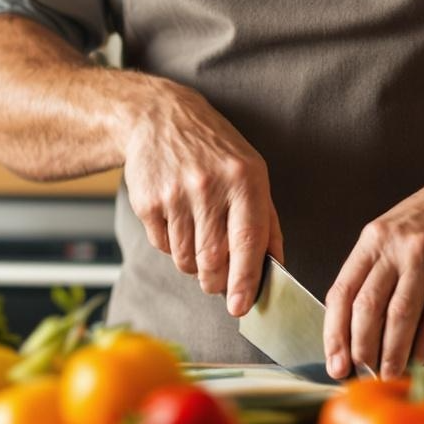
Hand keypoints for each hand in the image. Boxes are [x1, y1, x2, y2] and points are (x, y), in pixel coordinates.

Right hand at [114, 77, 282, 316]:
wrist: (160, 117)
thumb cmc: (214, 149)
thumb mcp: (251, 172)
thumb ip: (266, 221)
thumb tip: (275, 268)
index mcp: (244, 179)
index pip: (248, 241)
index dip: (246, 280)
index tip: (242, 307)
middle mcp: (210, 185)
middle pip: (213, 259)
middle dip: (217, 283)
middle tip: (218, 283)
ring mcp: (176, 193)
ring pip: (186, 259)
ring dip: (194, 265)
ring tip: (198, 239)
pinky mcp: (148, 201)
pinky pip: (163, 246)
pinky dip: (172, 247)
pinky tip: (177, 221)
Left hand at [323, 172, 423, 378]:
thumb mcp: (389, 233)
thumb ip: (370, 275)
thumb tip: (351, 334)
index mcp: (377, 240)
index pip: (347, 295)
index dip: (338, 336)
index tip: (339, 364)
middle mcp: (410, 249)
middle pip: (383, 313)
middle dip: (374, 353)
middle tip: (376, 374)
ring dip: (414, 352)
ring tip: (408, 365)